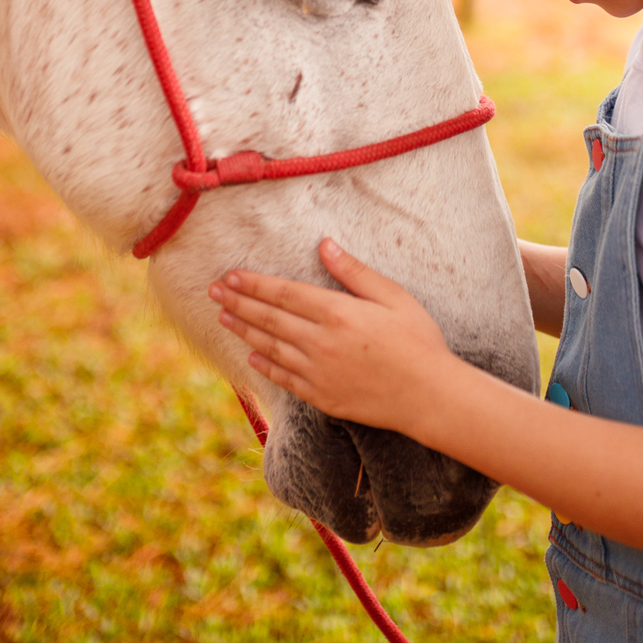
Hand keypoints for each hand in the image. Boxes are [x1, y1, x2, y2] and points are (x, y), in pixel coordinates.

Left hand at [208, 237, 454, 433]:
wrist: (429, 396)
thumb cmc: (418, 340)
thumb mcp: (393, 296)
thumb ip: (354, 272)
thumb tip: (324, 245)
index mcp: (338, 313)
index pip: (284, 293)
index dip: (254, 284)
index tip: (232, 275)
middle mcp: (321, 343)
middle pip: (269, 319)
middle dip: (238, 303)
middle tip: (213, 292)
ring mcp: (318, 373)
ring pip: (270, 348)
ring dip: (244, 331)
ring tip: (223, 318)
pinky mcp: (322, 397)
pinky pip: (284, 378)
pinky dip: (264, 365)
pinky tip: (252, 355)